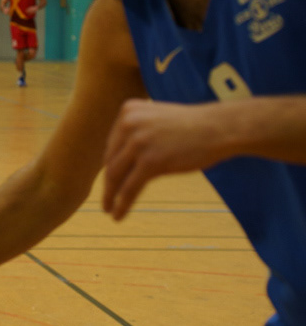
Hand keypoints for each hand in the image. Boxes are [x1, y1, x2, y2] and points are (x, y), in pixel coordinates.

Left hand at [103, 99, 227, 219]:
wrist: (219, 128)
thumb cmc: (194, 126)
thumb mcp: (158, 119)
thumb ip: (139, 132)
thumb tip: (122, 158)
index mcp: (128, 111)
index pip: (113, 144)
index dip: (111, 166)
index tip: (109, 181)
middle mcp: (128, 123)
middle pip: (111, 160)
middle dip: (108, 183)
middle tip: (106, 200)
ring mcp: (138, 142)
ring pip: (116, 176)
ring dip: (110, 196)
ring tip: (108, 210)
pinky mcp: (150, 161)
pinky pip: (129, 188)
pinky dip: (121, 204)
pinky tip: (118, 215)